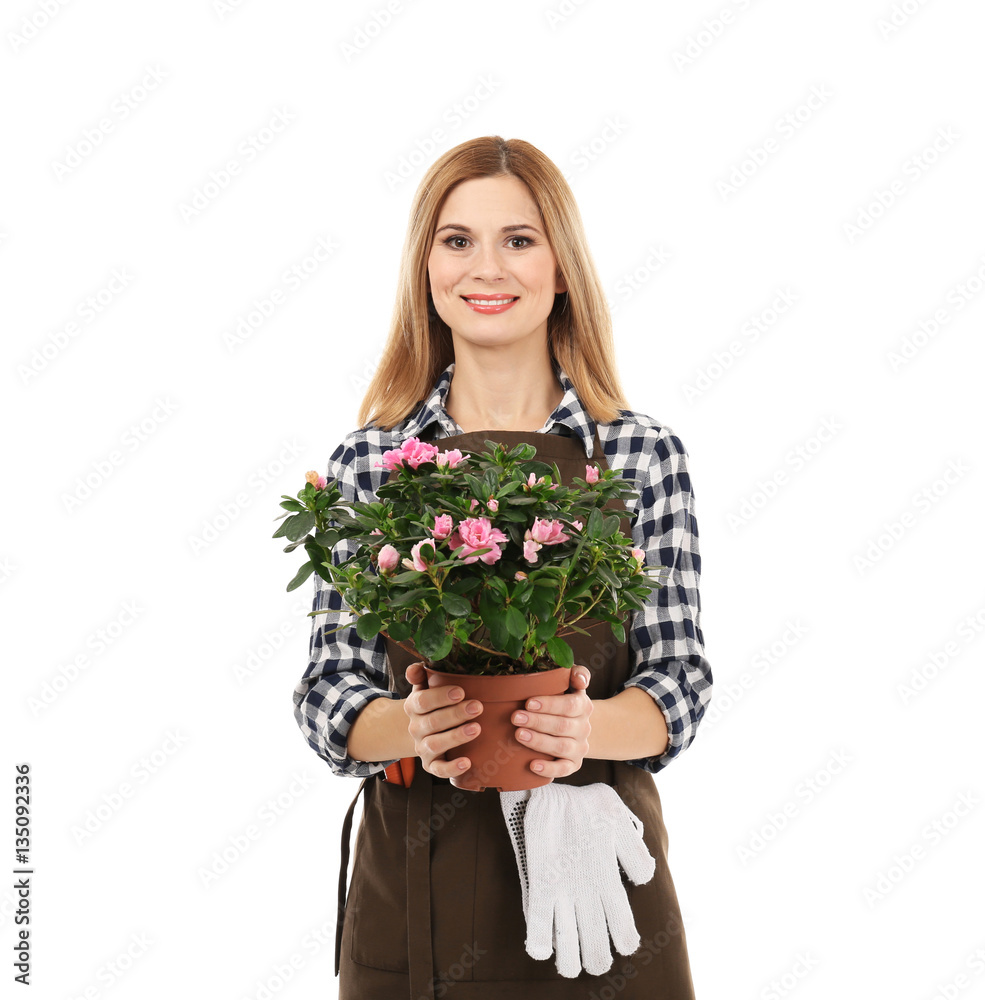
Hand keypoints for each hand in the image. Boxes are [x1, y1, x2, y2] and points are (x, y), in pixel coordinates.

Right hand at [404, 661, 483, 780]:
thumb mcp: (424, 688)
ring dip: (456, 737)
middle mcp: (416, 728)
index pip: (423, 701)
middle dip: (455, 714)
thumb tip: (416, 667)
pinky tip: (466, 762)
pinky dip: (451, 768)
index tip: (460, 691)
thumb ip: (421, 674)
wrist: (422, 732)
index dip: (440, 697)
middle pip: (432, 722)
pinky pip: (438, 770)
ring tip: (476, 729)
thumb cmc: (432, 705)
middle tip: (477, 707)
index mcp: (413, 706)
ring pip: (435, 744)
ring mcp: (422, 748)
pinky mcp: (431, 765)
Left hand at [511, 665, 592, 777]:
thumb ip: (577, 674)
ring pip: (561, 746)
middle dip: (537, 721)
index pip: (570, 705)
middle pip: (562, 726)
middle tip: (515, 717)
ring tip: (519, 735)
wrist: (576, 726)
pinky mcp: (573, 764)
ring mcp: (579, 747)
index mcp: (583, 706)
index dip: (549, 704)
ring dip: (539, 741)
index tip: (528, 702)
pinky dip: (549, 769)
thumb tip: (579, 678)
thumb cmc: (564, 700)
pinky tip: (533, 765)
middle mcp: (584, 727)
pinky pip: (564, 769)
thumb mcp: (572, 684)